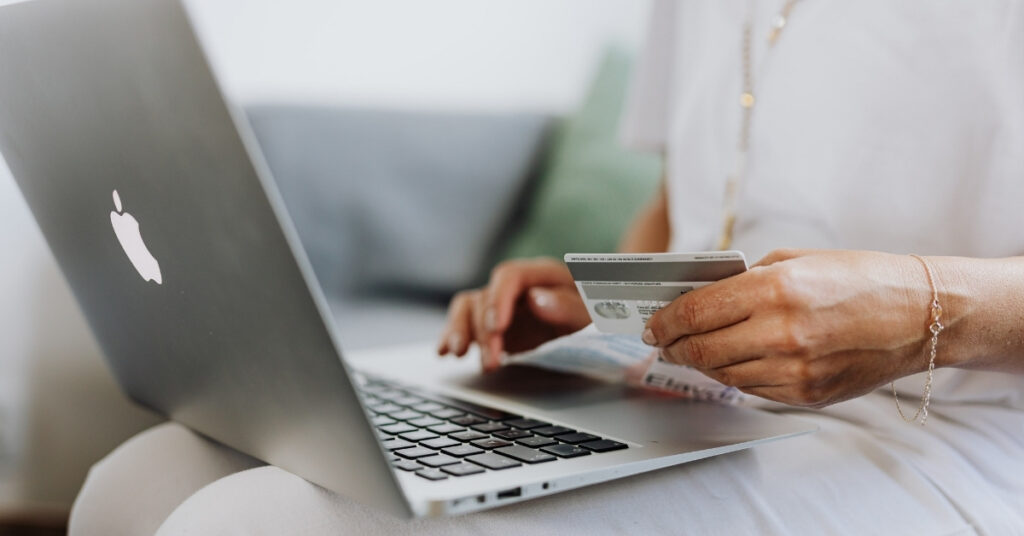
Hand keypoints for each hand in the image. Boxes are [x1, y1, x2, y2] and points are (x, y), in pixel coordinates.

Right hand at [437, 258, 590, 371]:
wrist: (599, 321)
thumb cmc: (598, 312)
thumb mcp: (594, 312)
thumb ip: (569, 306)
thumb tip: (536, 300)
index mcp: (541, 274)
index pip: (509, 276)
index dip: (498, 299)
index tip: (496, 327)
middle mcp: (515, 286)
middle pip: (485, 297)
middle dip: (483, 331)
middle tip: (492, 361)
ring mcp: (501, 305)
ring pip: (468, 308)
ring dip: (460, 331)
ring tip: (458, 355)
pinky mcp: (492, 325)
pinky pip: (465, 324)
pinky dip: (452, 336)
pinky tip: (444, 352)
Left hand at [643, 249, 938, 407]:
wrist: (919, 314)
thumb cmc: (859, 278)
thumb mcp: (796, 260)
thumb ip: (745, 279)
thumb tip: (698, 296)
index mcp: (775, 289)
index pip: (696, 311)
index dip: (665, 321)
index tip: (652, 324)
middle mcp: (782, 332)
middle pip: (701, 348)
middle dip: (673, 346)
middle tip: (662, 342)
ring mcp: (795, 369)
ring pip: (722, 373)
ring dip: (700, 363)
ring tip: (691, 351)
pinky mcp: (807, 394)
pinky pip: (752, 389)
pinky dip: (734, 375)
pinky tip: (731, 362)